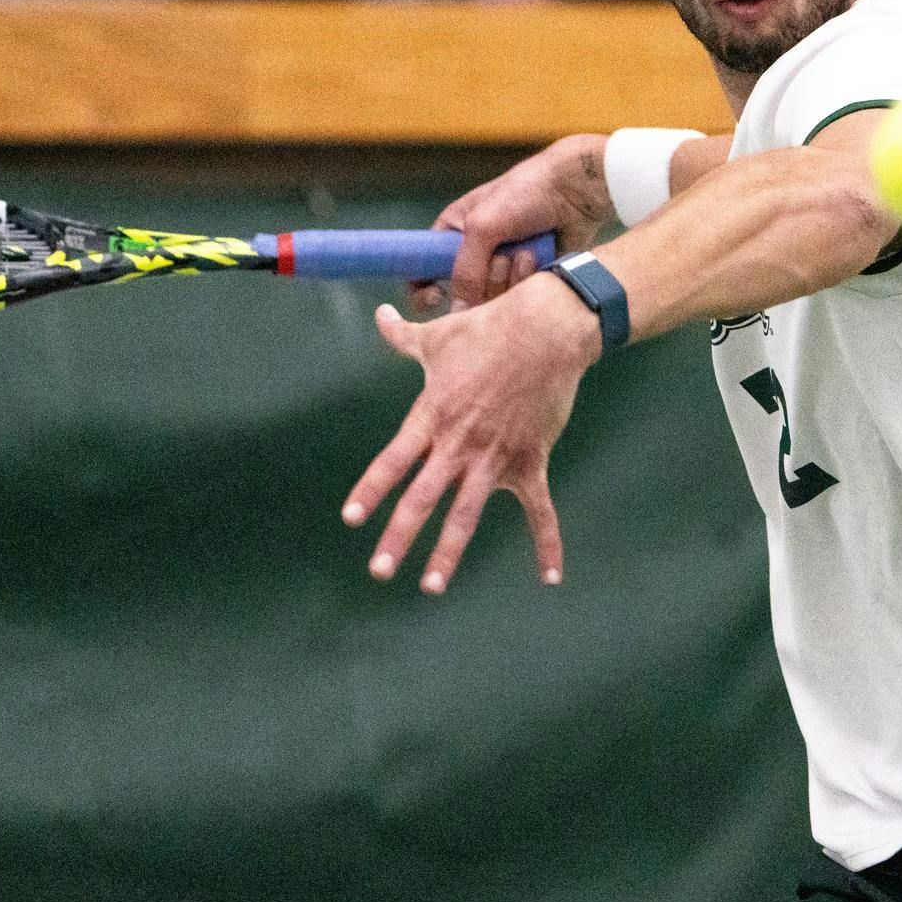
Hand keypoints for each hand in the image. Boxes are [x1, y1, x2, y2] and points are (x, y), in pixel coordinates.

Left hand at [344, 280, 600, 592]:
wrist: (546, 330)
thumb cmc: (489, 330)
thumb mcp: (439, 334)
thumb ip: (403, 336)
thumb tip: (379, 316)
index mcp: (433, 415)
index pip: (393, 460)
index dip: (370, 490)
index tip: (351, 518)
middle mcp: (459, 443)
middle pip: (422, 497)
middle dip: (399, 536)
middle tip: (378, 570)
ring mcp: (495, 457)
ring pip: (466, 513)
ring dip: (448, 552)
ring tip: (430, 585)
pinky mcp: (531, 461)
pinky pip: (540, 510)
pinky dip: (547, 544)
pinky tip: (550, 577)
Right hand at [410, 133, 610, 314]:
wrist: (575, 190)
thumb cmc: (525, 194)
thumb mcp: (482, 226)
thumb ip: (465, 270)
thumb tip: (458, 312)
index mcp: (452, 233)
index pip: (423, 269)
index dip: (422, 289)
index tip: (434, 298)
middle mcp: (474, 253)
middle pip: (462, 294)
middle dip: (483, 281)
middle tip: (501, 258)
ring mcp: (501, 267)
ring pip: (491, 299)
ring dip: (508, 278)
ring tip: (525, 251)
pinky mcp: (526, 278)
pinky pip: (517, 298)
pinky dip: (527, 280)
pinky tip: (539, 257)